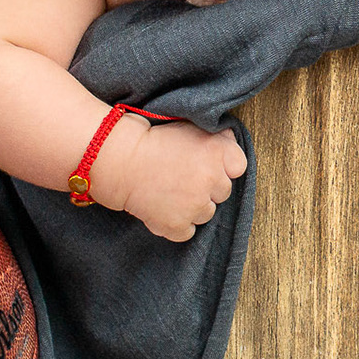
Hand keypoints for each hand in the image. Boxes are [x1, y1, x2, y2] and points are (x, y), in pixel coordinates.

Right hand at [90, 118, 247, 241]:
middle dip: (206, 187)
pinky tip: (163, 208)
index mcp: (217, 152)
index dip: (223, 166)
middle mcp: (211, 180)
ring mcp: (196, 206)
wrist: (119, 160)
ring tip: (170, 192)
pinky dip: (177, 224)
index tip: (207, 164)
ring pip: (207, 214)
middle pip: (222, 192)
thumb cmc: (151, 140)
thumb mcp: (188, 127)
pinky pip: (188, 232)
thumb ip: (216, 136)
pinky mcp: (178, 226)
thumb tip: (230, 142)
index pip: (238, 166)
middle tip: (182, 178)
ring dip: (193, 207)